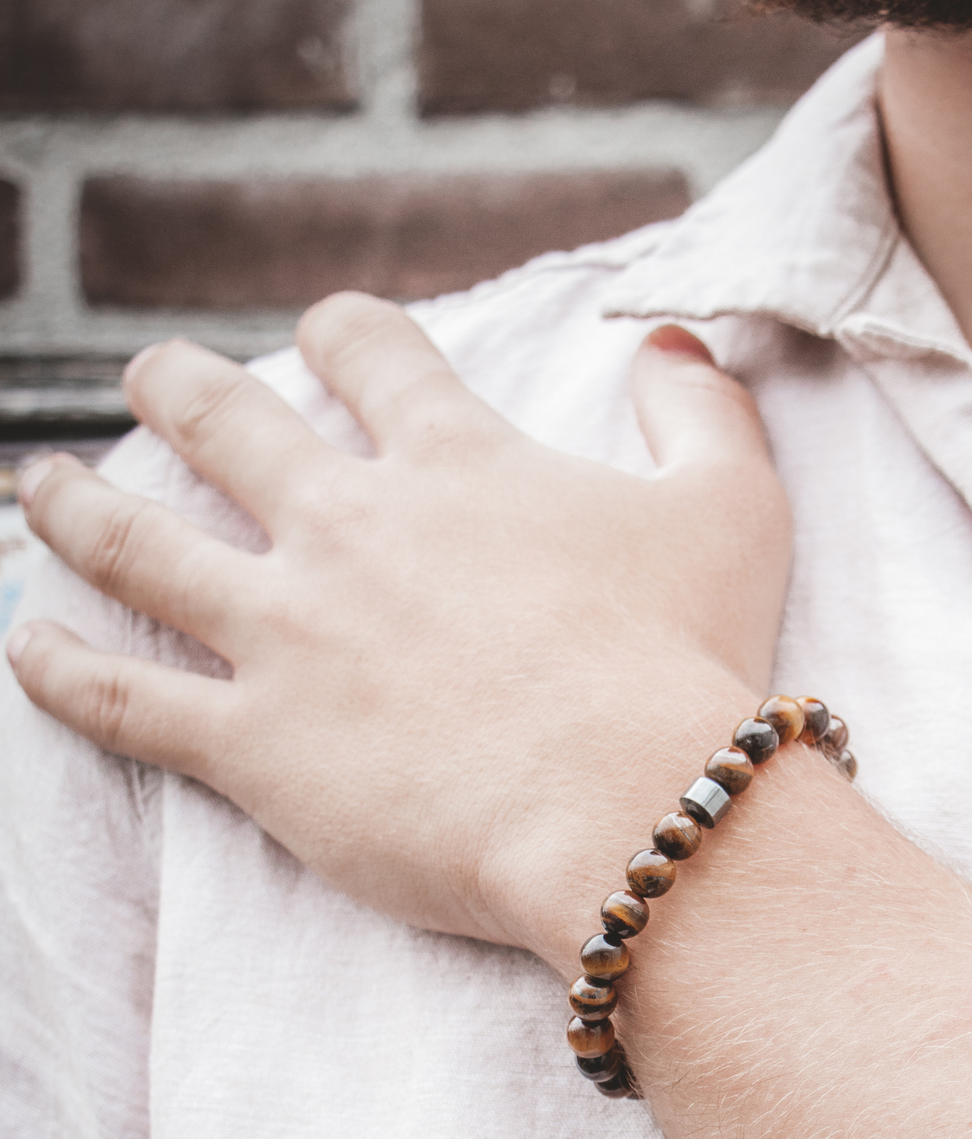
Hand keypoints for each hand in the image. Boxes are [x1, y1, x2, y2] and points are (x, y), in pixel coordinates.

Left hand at [5, 294, 790, 958]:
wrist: (632, 805)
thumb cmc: (689, 657)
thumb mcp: (734, 508)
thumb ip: (702, 409)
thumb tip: (670, 345)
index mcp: (452, 464)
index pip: (368, 352)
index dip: (344, 333)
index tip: (331, 338)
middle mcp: (348, 526)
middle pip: (224, 422)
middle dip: (181, 389)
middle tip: (157, 381)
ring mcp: (287, 633)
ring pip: (139, 544)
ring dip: (79, 505)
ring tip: (43, 485)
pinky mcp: (255, 744)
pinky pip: (122, 695)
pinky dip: (59, 666)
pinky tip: (22, 642)